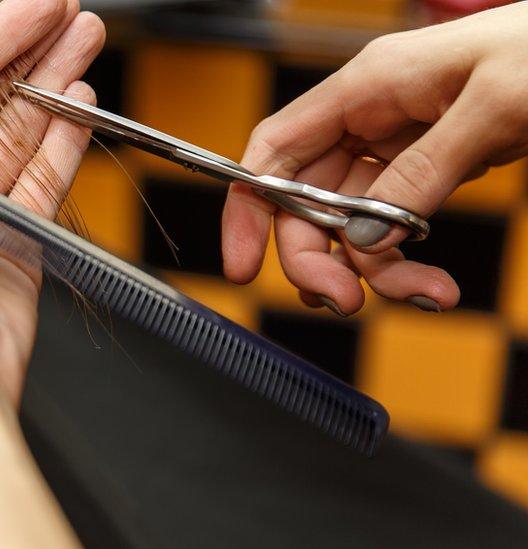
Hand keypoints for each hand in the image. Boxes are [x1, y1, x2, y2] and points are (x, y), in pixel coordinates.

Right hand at [221, 1, 527, 315]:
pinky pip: (391, 226)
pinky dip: (405, 263)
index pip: (275, 150)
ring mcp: (396, 144)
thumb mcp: (493, 106)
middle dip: (318, 257)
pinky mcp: (425, 166)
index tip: (243, 264)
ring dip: (376, 272)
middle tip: (343, 301)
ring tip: (426, 295)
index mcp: (367, 86)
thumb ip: (423, 172)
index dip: (247, 208)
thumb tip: (367, 236)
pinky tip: (433, 281)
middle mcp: (369, 117)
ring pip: (351, 225)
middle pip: (307, 201)